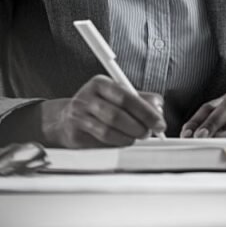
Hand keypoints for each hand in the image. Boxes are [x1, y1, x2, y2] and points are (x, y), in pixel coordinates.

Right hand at [40, 75, 165, 147]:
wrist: (67, 119)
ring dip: (128, 137)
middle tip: (148, 132)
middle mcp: (87, 97)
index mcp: (100, 83)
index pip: (126, 97)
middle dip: (138, 127)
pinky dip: (117, 143)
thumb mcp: (118, 96)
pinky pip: (100, 141)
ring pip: (108, 130)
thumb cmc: (98, 107)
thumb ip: (140, 99)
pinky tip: (123, 140)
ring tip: (136, 137)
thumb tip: (158, 106)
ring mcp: (78, 115)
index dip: (145, 111)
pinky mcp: (75, 132)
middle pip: (117, 115)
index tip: (159, 122)